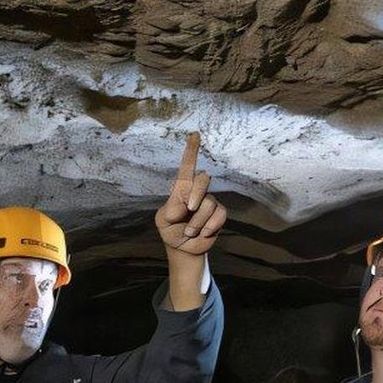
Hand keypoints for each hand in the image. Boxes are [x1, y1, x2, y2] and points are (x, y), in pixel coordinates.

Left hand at [154, 131, 227, 256]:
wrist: (182, 248)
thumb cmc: (170, 230)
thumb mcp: (162, 220)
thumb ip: (171, 210)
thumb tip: (186, 206)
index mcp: (181, 189)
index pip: (187, 167)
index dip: (191, 150)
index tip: (194, 134)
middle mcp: (197, 191)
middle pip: (203, 179)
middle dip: (196, 195)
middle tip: (188, 209)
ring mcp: (209, 202)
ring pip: (209, 203)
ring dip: (197, 221)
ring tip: (189, 231)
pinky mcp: (219, 214)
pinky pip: (219, 215)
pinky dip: (208, 227)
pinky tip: (202, 233)